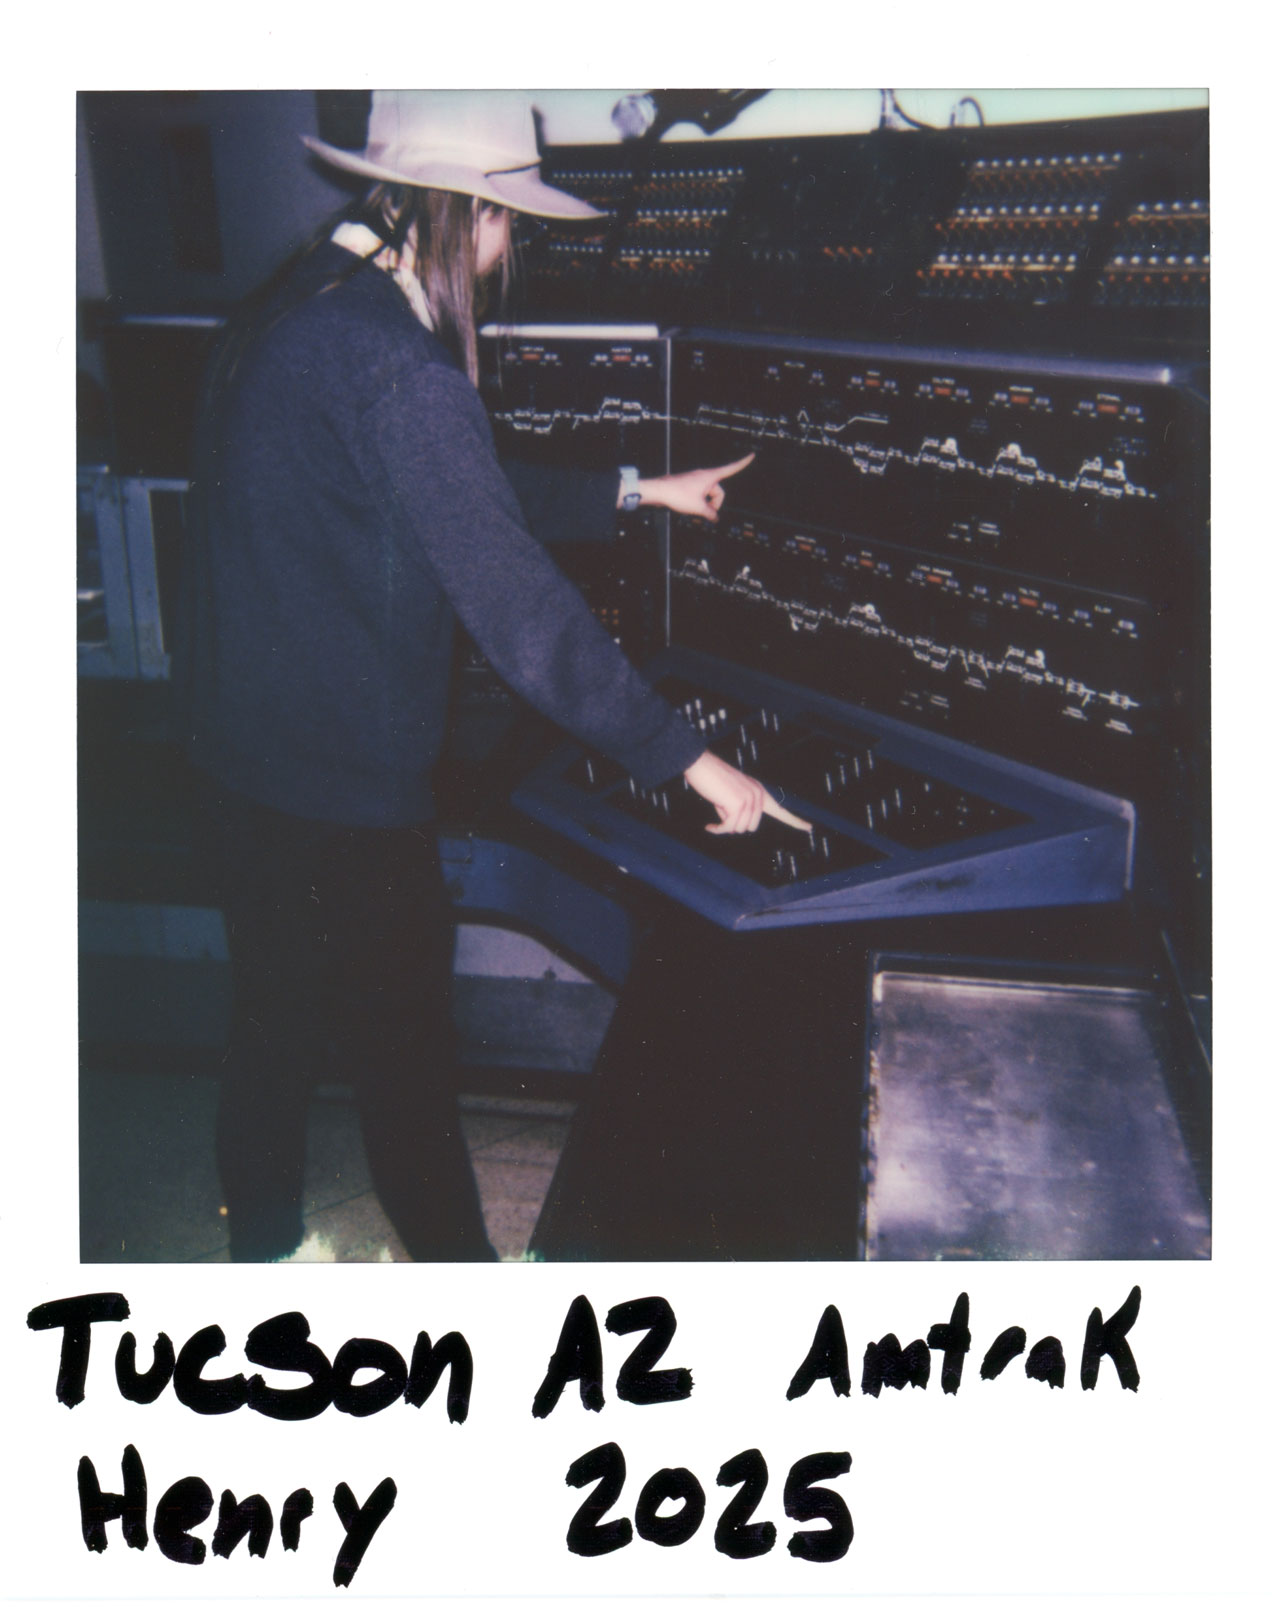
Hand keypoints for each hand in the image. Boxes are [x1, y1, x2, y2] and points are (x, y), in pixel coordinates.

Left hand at [623, 453, 755, 521]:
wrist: (658, 490)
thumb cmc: (678, 495)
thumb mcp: (698, 508)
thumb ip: (710, 514)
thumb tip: (715, 518)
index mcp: (710, 476)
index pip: (731, 468)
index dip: (743, 463)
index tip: (752, 455)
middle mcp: (704, 475)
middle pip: (718, 491)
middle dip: (714, 504)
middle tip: (706, 514)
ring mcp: (696, 480)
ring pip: (708, 494)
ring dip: (705, 505)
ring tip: (694, 511)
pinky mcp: (688, 485)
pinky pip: (699, 494)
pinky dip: (698, 503)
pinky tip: (689, 508)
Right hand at [683, 750, 811, 835]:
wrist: (701, 765)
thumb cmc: (712, 780)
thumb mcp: (730, 795)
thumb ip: (740, 809)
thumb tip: (737, 827)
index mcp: (760, 792)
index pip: (781, 811)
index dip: (795, 821)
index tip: (809, 828)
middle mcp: (758, 796)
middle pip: (749, 827)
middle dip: (732, 822)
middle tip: (721, 805)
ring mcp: (750, 799)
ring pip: (738, 828)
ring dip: (723, 823)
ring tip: (717, 803)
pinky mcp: (739, 804)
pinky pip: (728, 827)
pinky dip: (717, 829)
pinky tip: (709, 826)